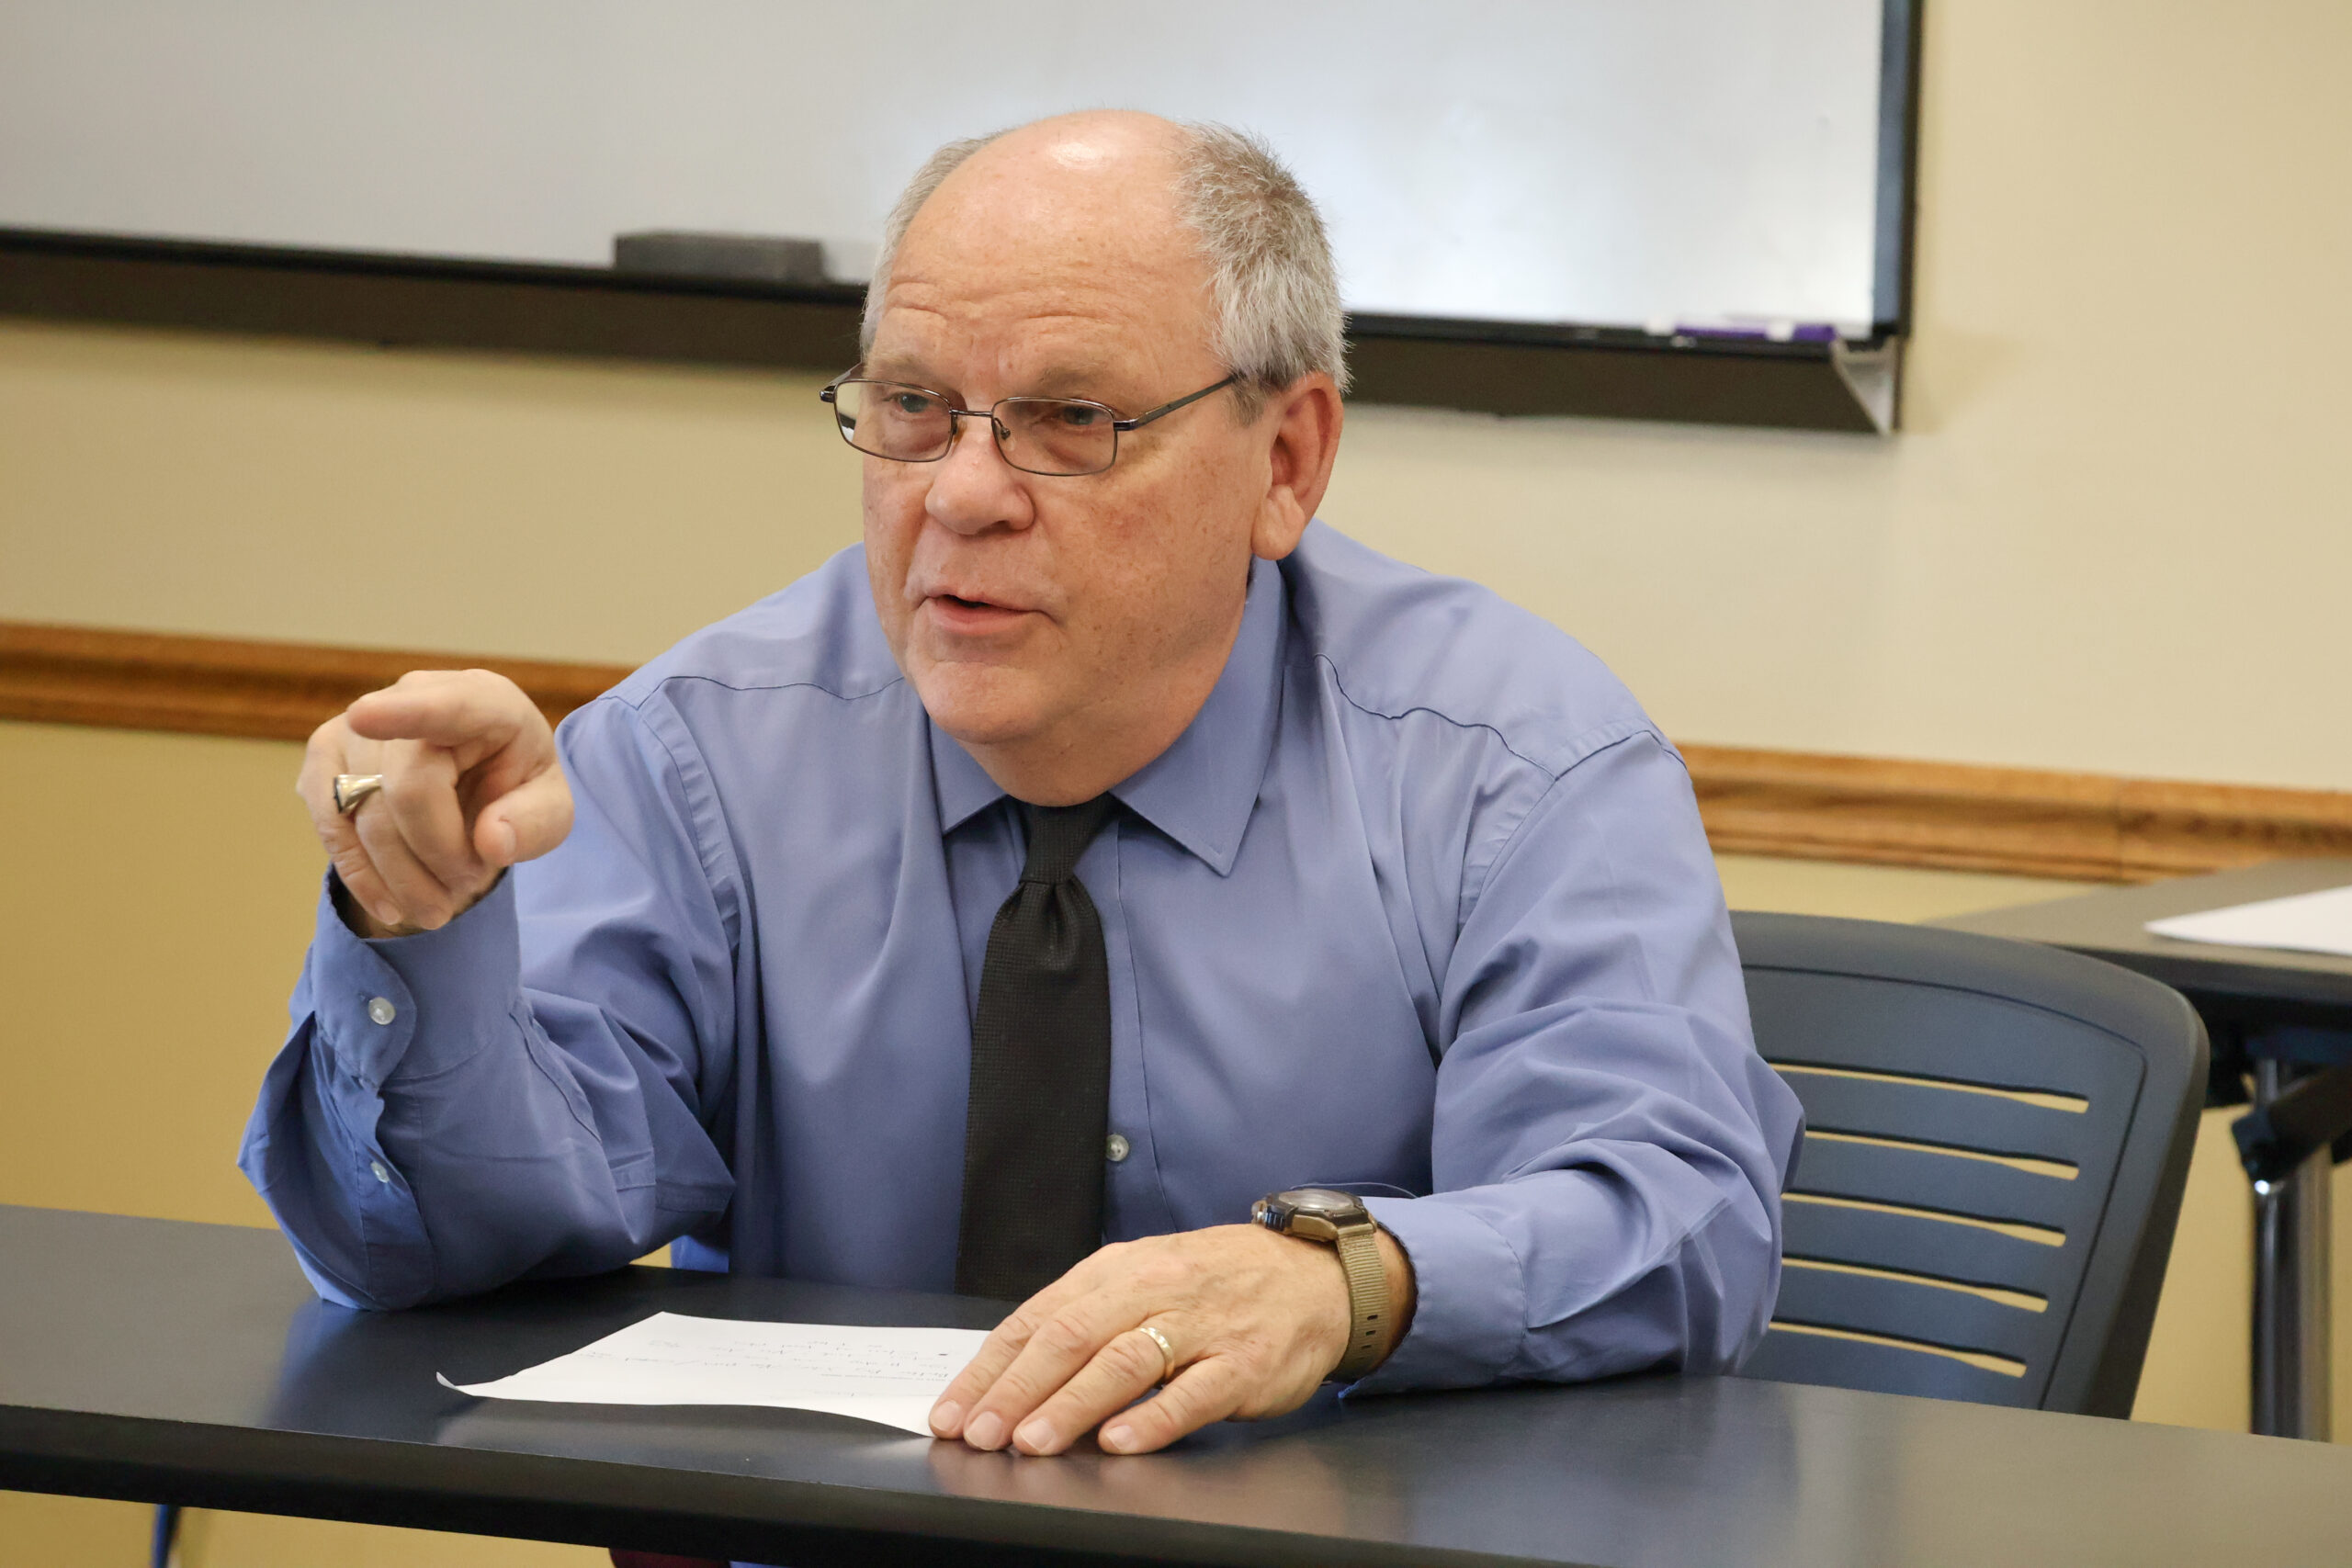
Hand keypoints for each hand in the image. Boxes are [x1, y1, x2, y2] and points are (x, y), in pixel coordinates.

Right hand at [296, 669, 573, 936]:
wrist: (474, 782)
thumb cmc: (515, 789)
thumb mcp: (549, 809)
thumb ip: (535, 823)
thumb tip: (491, 842)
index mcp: (485, 700)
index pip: (447, 706)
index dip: (406, 713)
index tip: (365, 717)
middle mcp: (414, 695)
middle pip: (409, 789)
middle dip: (440, 853)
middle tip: (470, 884)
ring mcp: (359, 723)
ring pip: (365, 816)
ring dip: (404, 877)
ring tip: (439, 905)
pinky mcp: (325, 758)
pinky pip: (333, 828)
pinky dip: (363, 877)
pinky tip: (392, 905)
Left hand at [928, 1223, 1414, 1456]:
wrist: (1312, 1277)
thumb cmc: (1217, 1283)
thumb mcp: (1145, 1279)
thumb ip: (1087, 1319)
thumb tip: (1013, 1376)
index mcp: (1118, 1270)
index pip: (1040, 1318)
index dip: (992, 1367)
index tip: (955, 1410)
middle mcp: (1154, 1290)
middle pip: (1072, 1337)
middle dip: (1018, 1388)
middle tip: (980, 1432)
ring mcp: (1201, 1326)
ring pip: (1125, 1361)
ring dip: (1072, 1403)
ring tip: (1033, 1440)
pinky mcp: (1243, 1363)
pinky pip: (1194, 1392)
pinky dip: (1153, 1418)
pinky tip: (1119, 1440)